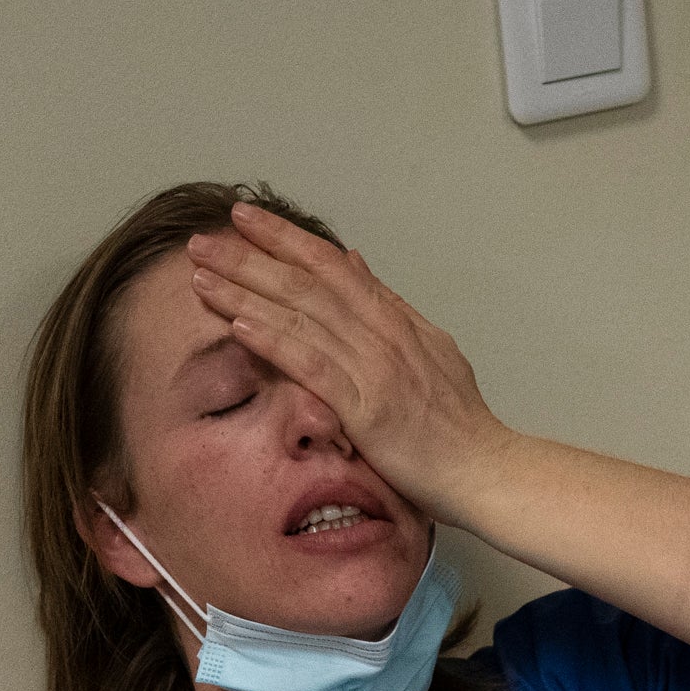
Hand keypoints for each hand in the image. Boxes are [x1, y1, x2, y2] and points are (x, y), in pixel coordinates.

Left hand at [189, 202, 513, 517]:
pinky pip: (314, 366)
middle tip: (203, 239)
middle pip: (308, 282)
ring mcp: (377, 368)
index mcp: (395, 320)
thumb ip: (388, 307)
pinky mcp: (368, 408)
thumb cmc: (458, 425)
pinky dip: (275, 341)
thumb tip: (355, 261)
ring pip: (303, 315)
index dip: (286, 238)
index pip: (332, 265)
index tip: (245, 219)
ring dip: (248, 291)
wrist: (487, 471)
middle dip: (252, 257)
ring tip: (202, 273)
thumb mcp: (428, 349)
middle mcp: (384, 334)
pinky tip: (239, 324)